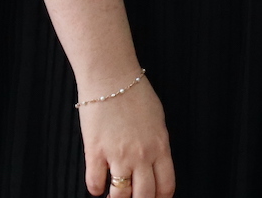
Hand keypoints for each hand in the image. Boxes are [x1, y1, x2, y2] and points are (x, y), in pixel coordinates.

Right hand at [79, 75, 174, 197]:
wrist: (111, 77)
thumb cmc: (135, 93)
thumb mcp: (157, 120)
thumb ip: (158, 145)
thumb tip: (156, 165)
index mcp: (160, 146)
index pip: (166, 187)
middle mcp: (141, 155)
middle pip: (144, 196)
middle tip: (132, 197)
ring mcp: (118, 155)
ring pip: (120, 195)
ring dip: (116, 197)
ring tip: (113, 192)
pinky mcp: (96, 151)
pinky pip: (95, 183)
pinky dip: (95, 188)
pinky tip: (97, 181)